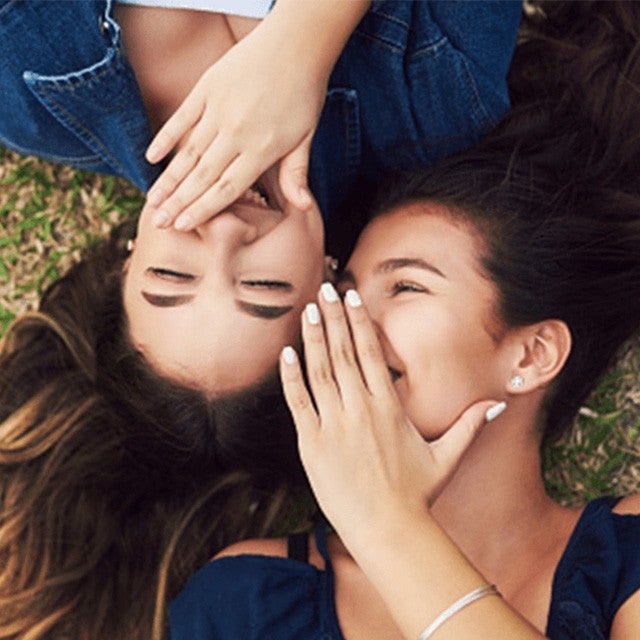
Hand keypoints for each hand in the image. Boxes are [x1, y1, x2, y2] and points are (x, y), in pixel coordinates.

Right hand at [144, 21, 322, 230]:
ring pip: (188, 152)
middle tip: (157, 222)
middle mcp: (236, 134)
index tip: (182, 226)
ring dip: (168, 179)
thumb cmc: (304, 94)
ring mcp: (218, 110)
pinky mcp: (207, 88)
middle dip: (178, 203)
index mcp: (261, 151)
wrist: (296, 43)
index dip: (202, 209)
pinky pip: (182, 118)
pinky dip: (166, 137)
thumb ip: (296, 175)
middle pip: (202, 176)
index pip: (226, 189)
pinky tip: (152, 157)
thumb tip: (303, 208)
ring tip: (152, 200)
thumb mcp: (305, 138)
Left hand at [280, 284, 504, 540]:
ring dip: (312, 337)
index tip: (351, 297)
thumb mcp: (447, 456)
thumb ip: (470, 425)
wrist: (388, 530)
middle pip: (344, 352)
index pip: (371, 352)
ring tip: (308, 309)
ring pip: (320, 370)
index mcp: (389, 407)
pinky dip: (290, 376)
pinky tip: (286, 352)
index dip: (359, 321)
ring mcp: (334, 425)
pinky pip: (298, 402)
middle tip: (325, 289)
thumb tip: (499, 403)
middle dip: (333, 318)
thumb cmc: (417, 494)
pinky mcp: (312, 443)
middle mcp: (360, 409)